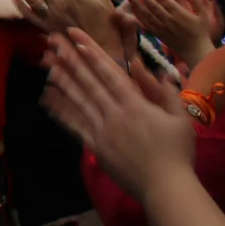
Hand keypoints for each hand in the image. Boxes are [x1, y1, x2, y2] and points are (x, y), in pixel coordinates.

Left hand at [42, 29, 195, 200]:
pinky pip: (73, 123)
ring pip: (76, 99)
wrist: (165, 188)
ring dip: (60, 78)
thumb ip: (165, 92)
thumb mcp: (179, 118)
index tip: (76, 37)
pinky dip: (59, 108)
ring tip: (45, 61)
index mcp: (135, 105)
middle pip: (88, 81)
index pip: (109, 73)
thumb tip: (152, 69)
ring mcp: (101, 130)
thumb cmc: (177, 152)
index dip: (92, 53)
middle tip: (53, 40)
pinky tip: (46, 96)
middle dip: (70, 58)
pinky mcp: (94, 146)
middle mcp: (114, 114)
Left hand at [123, 0, 220, 68]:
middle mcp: (168, 20)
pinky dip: (137, 15)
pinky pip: (144, 23)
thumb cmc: (201, 30)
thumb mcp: (203, 13)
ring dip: (135, 3)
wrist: (195, 50)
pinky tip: (132, 8)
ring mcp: (161, 28)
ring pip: (145, 14)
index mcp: (179, 14)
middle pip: (151, 5)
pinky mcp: (157, 34)